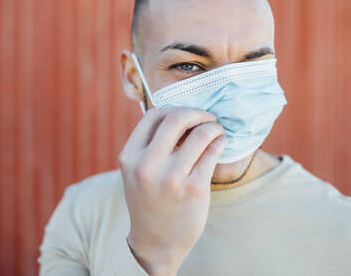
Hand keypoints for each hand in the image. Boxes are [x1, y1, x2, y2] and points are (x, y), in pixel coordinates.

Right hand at [118, 107, 226, 275]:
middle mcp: (147, 165)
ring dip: (214, 126)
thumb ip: (150, 144)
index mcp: (129, 157)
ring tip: (217, 130)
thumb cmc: (149, 200)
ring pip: (201, 133)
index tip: (187, 115)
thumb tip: (181, 114)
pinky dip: (220, 141)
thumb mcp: (136, 171)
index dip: (174, 109)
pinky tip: (220, 143)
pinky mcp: (194, 188)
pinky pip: (213, 152)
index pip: (153, 114)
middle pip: (177, 117)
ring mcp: (171, 177)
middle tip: (208, 118)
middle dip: (197, 112)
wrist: (156, 242)